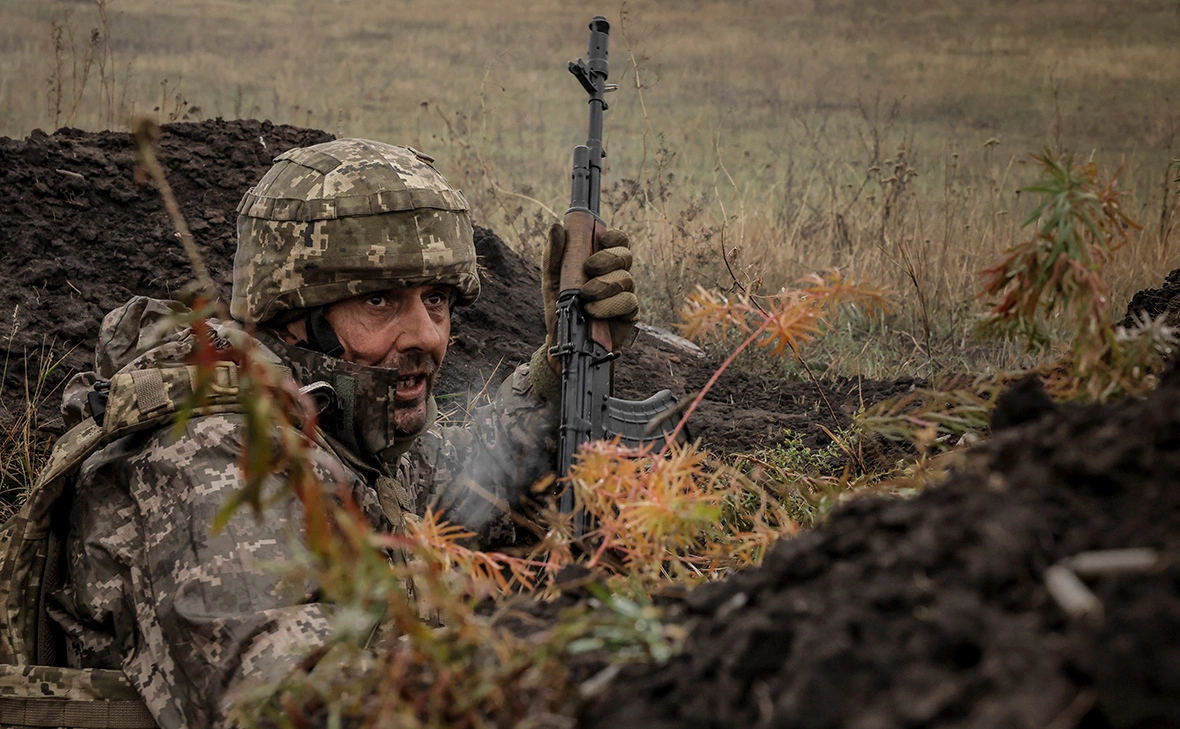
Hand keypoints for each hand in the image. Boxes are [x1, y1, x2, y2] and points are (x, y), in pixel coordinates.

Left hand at [542, 223, 639, 361]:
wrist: (563, 343)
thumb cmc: (559, 307)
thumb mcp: (551, 280)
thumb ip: (554, 255)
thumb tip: (556, 227)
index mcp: (601, 262)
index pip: (618, 241)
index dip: (614, 237)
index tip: (601, 239)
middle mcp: (616, 275)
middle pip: (626, 256)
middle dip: (607, 259)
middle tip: (589, 268)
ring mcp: (624, 295)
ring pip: (627, 279)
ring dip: (605, 285)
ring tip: (586, 297)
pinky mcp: (629, 316)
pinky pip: (629, 303)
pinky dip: (610, 305)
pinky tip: (593, 311)